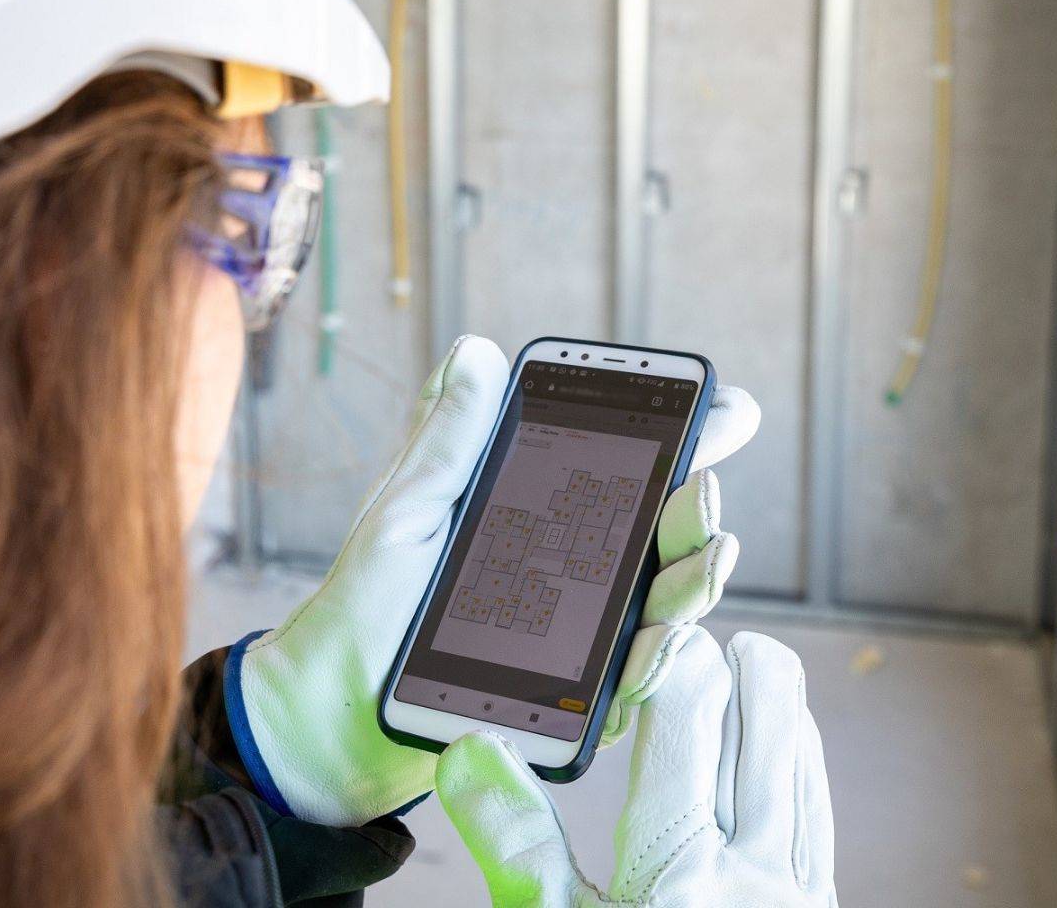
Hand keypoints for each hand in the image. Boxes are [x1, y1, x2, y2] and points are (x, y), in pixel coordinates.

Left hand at [228, 336, 759, 825]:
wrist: (331, 706)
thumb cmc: (365, 602)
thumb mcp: (408, 507)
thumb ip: (450, 438)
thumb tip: (478, 350)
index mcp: (541, 515)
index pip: (628, 471)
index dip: (686, 439)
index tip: (724, 410)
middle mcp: (575, 573)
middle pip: (664, 537)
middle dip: (698, 510)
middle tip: (703, 490)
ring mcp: (581, 638)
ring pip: (663, 607)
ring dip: (696, 581)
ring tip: (710, 555)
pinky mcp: (572, 703)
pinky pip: (629, 684)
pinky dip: (656, 662)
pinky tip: (664, 640)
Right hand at [436, 628, 837, 907]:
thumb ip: (515, 845)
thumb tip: (466, 750)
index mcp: (677, 864)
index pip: (688, 711)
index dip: (670, 653)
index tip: (644, 634)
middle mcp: (755, 865)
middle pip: (767, 711)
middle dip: (730, 659)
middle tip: (688, 635)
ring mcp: (800, 886)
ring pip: (802, 750)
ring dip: (773, 698)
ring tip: (737, 662)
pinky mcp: (820, 900)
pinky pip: (820, 803)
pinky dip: (799, 753)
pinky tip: (783, 741)